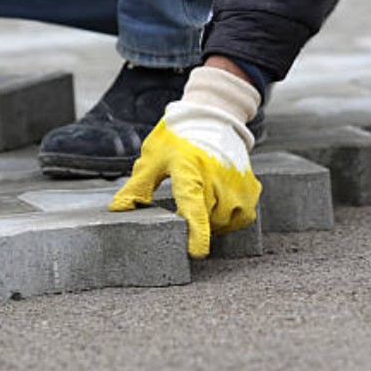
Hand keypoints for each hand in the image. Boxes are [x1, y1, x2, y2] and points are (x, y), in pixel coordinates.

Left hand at [110, 66, 261, 257]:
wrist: (212, 117)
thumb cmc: (179, 139)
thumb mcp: (153, 159)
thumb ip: (137, 187)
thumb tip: (118, 209)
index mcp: (190, 170)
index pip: (194, 205)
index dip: (196, 232)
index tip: (197, 253)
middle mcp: (218, 177)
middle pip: (208, 219)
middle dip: (194, 221)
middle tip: (184, 205)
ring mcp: (238, 183)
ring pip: (225, 221)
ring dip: (213, 221)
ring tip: (202, 203)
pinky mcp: (252, 187)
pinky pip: (243, 217)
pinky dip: (231, 217)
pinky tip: (219, 205)